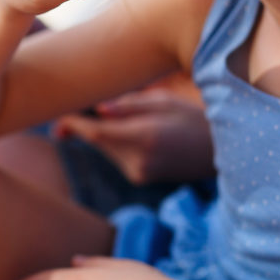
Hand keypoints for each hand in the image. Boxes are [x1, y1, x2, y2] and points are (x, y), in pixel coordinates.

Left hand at [52, 74, 213, 184]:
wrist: (220, 153)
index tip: (59, 119)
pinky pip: (115, 155)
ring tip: (118, 118)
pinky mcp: (140, 177)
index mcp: (145, 137)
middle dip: (81, 129)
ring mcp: (139, 173)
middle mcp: (139, 160)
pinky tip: (127, 132)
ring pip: (105, 149)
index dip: (74, 126)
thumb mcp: (164, 102)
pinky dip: (112, 142)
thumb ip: (129, 106)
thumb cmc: (193, 118)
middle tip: (65, 122)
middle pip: (97, 142)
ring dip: (99, 134)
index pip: (97, 134)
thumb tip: (98, 111)